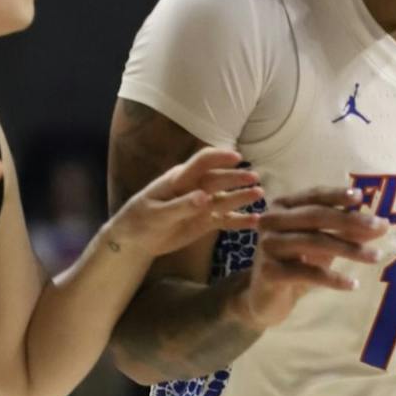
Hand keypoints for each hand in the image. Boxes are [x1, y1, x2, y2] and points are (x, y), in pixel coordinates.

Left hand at [101, 147, 261, 258]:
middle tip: (254, 178)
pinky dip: (239, 221)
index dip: (219, 157)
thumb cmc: (141, 220)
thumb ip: (180, 206)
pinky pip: (225, 220)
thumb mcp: (156, 215)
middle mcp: (195, 188)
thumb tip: (204, 197)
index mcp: (180, 179)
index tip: (236, 156)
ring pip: (225, 199)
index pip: (201, 162)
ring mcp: (202, 205)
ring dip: (241, 196)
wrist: (136, 238)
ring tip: (260, 194)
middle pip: (218, 179)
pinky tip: (254, 221)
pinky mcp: (205, 221)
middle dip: (235, 177)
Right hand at [236, 186, 388, 328]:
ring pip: (315, 242)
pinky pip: (308, 273)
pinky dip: (333, 278)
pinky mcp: (270, 272)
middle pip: (316, 216)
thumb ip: (347, 231)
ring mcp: (268, 246)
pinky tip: (353, 284)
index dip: (337, 195)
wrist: (264, 299)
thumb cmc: (296, 264)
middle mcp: (270, 221)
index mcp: (282, 207)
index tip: (361, 196)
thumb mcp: (323, 244)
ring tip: (376, 256)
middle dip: (351, 220)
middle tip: (381, 227)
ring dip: (350, 249)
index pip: (314, 195)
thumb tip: (382, 224)